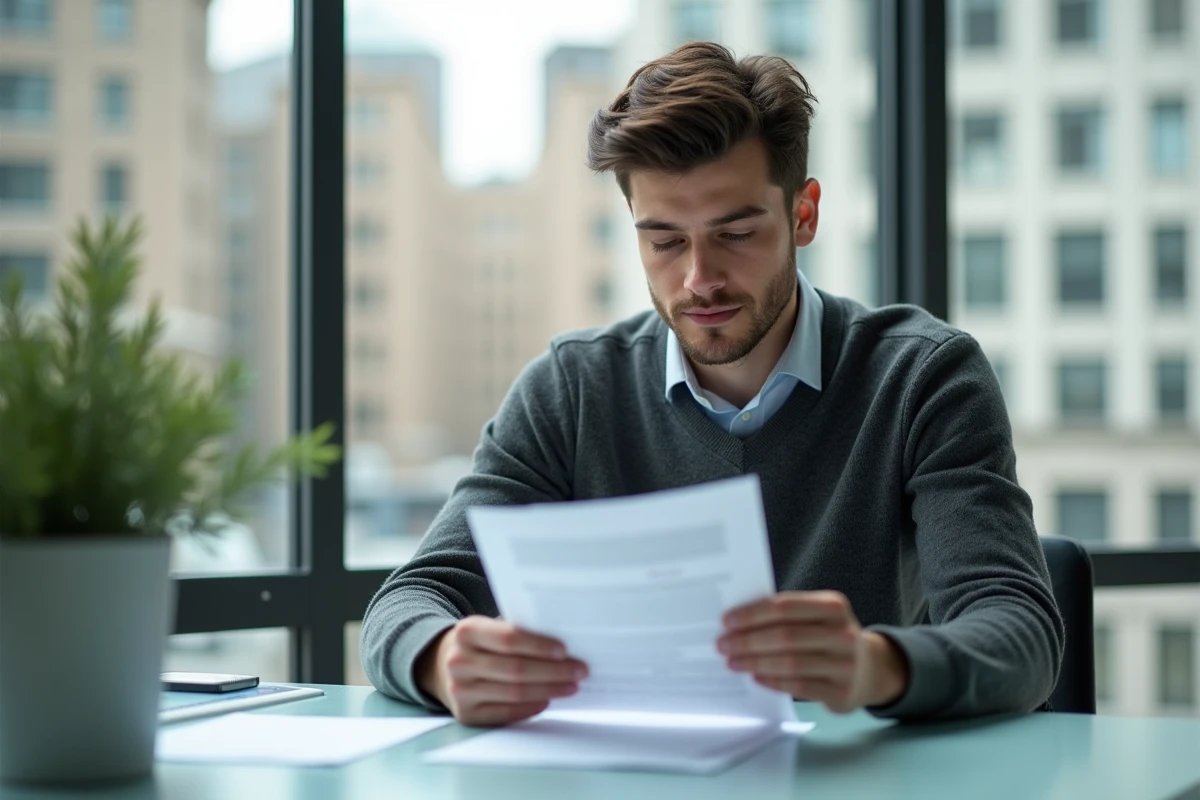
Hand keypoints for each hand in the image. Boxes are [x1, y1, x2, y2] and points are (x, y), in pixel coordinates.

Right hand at [415, 616, 588, 725]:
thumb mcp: (489, 627)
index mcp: (467, 631)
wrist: (441, 665)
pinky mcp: (466, 714)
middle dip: (553, 671)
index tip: (565, 650)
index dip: (539, 645)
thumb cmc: (479, 643)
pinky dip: (531, 707)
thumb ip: (516, 630)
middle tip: (579, 670)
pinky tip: (547, 700)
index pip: (509, 638)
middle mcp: (459, 662)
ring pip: (514, 693)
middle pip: (516, 669)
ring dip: (549, 690)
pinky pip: (506, 713)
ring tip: (570, 685)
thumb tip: (561, 642)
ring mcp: (460, 691)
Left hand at [717, 591, 908, 713]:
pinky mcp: (842, 692)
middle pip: (785, 636)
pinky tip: (756, 677)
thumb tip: (739, 621)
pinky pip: (800, 686)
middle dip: (748, 640)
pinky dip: (774, 681)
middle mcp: (843, 633)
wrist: (871, 670)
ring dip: (756, 662)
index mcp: (833, 606)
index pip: (786, 607)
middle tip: (723, 645)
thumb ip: (788, 615)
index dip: (753, 614)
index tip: (726, 621)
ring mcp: (845, 665)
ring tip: (733, 662)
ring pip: (791, 663)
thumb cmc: (829, 637)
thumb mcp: (818, 617)